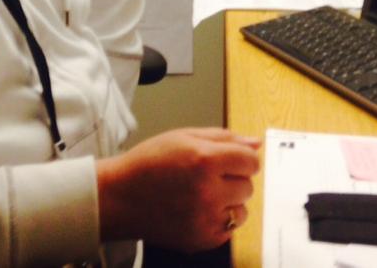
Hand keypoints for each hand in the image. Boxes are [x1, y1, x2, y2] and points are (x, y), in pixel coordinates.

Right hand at [96, 127, 261, 250]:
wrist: (120, 197)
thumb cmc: (149, 163)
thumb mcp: (184, 137)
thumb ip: (224, 138)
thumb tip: (255, 143)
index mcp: (205, 160)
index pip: (251, 161)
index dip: (242, 159)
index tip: (230, 160)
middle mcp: (208, 192)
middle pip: (248, 186)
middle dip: (233, 180)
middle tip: (208, 177)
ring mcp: (205, 219)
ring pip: (241, 211)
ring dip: (229, 203)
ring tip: (203, 195)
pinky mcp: (201, 240)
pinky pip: (228, 231)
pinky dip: (218, 221)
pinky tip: (197, 211)